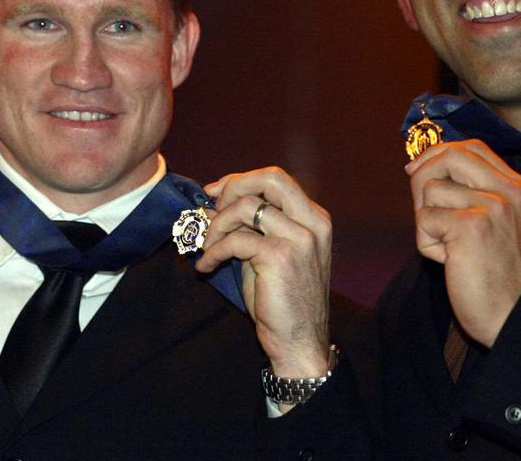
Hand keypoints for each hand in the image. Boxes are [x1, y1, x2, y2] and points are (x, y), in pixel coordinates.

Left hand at [195, 167, 332, 382]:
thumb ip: (250, 228)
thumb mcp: (268, 255)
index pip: (276, 179)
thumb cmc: (281, 301)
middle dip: (232, 187)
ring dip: (217, 225)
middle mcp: (312, 223)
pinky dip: (213, 251)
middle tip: (211, 210)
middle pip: (270, 178)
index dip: (241, 180)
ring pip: (247, 206)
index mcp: (314, 219)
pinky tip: (206, 267)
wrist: (299, 342)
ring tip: (207, 247)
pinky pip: (235, 240)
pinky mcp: (280, 257)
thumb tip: (212, 206)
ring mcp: (299, 239)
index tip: (215, 193)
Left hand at [406, 139, 520, 346]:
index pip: (472, 147)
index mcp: (518, 188)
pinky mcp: (470, 226)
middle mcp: (509, 191)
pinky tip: (449, 261)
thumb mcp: (495, 224)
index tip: (417, 169)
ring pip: (430, 189)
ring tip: (450, 248)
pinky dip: (427, 243)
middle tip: (423, 208)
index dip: (438, 153)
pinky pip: (424, 219)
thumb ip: (472, 194)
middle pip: (449, 154)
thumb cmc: (497, 276)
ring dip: (427, 222)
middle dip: (422, 176)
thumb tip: (423, 167)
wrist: (514, 317)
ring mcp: (492, 206)